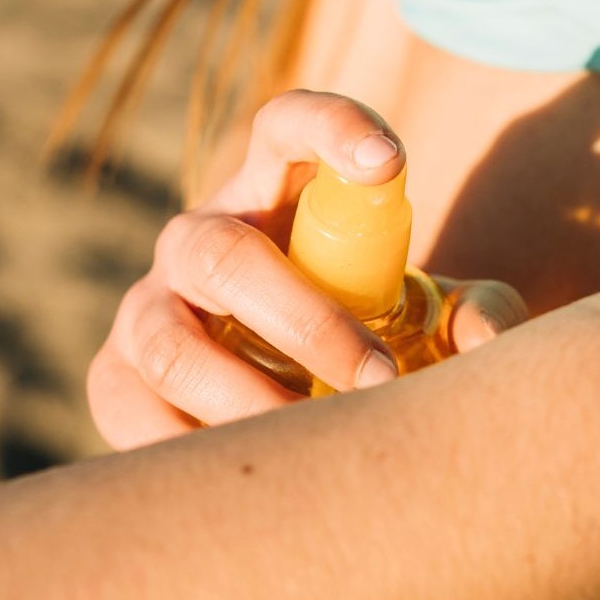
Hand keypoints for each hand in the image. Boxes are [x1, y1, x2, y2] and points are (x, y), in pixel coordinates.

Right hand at [88, 90, 526, 450]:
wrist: (284, 391)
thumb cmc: (370, 337)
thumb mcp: (430, 316)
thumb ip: (474, 312)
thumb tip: (484, 339)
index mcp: (274, 195)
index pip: (285, 127)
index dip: (330, 129)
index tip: (391, 165)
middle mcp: (198, 238)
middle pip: (223, 252)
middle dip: (305, 321)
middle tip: (379, 380)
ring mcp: (148, 306)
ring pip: (172, 344)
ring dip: (252, 401)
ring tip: (323, 443)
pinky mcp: (115, 378)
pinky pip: (135, 415)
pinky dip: (201, 451)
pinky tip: (267, 472)